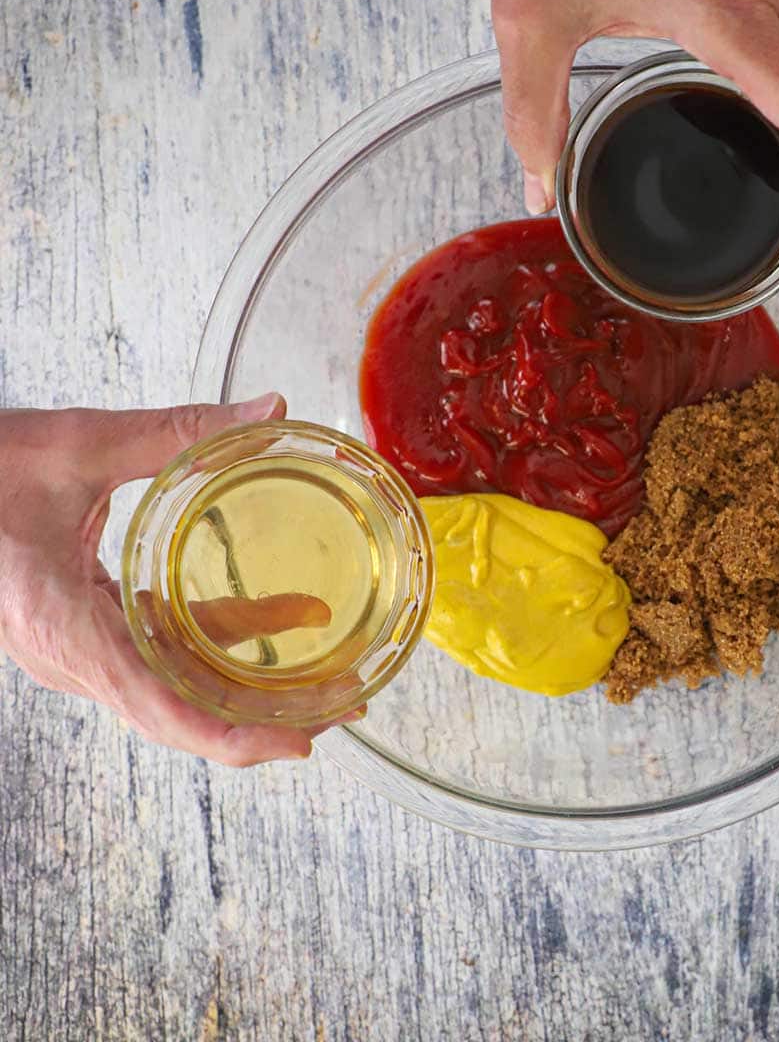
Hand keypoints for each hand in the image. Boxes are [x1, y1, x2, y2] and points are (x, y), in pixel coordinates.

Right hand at [0, 394, 344, 765]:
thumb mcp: (79, 446)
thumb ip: (178, 431)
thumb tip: (268, 409)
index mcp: (65, 628)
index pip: (162, 710)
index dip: (236, 735)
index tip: (298, 741)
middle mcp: (71, 655)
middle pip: (182, 709)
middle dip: (264, 713)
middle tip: (340, 701)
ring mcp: (77, 647)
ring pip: (175, 680)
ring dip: (248, 675)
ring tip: (323, 662)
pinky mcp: (83, 628)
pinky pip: (158, 650)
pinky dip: (214, 639)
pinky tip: (267, 616)